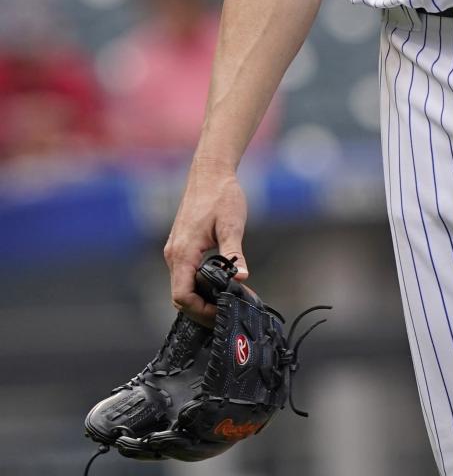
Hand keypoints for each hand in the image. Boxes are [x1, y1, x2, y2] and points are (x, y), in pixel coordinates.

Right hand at [163, 161, 248, 324]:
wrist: (210, 174)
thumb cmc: (221, 196)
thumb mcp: (232, 225)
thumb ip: (234, 253)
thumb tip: (241, 277)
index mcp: (183, 253)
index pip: (182, 296)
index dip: (200, 310)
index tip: (222, 314)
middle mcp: (174, 255)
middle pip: (180, 296)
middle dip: (202, 309)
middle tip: (228, 313)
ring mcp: (176, 251)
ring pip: (182, 286)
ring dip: (201, 298)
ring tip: (226, 302)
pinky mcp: (181, 246)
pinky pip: (185, 274)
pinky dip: (199, 285)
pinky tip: (219, 286)